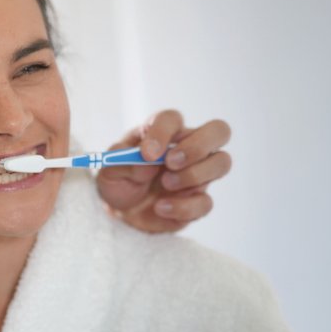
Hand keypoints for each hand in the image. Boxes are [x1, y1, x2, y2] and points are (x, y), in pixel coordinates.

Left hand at [96, 110, 231, 232]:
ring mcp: (198, 173)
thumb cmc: (119, 181)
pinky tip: (161, 208)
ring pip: (222, 162)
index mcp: (162, 132)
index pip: (172, 119)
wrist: (121, 212)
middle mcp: (187, 148)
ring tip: (166, 184)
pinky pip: (206, 202)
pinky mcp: (198, 200)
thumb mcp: (108, 170)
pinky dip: (183, 207)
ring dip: (193, 175)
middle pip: (218, 130)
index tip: (147, 154)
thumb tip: (147, 163)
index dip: (162, 132)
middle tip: (171, 163)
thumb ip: (122, 161)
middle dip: (197, 146)